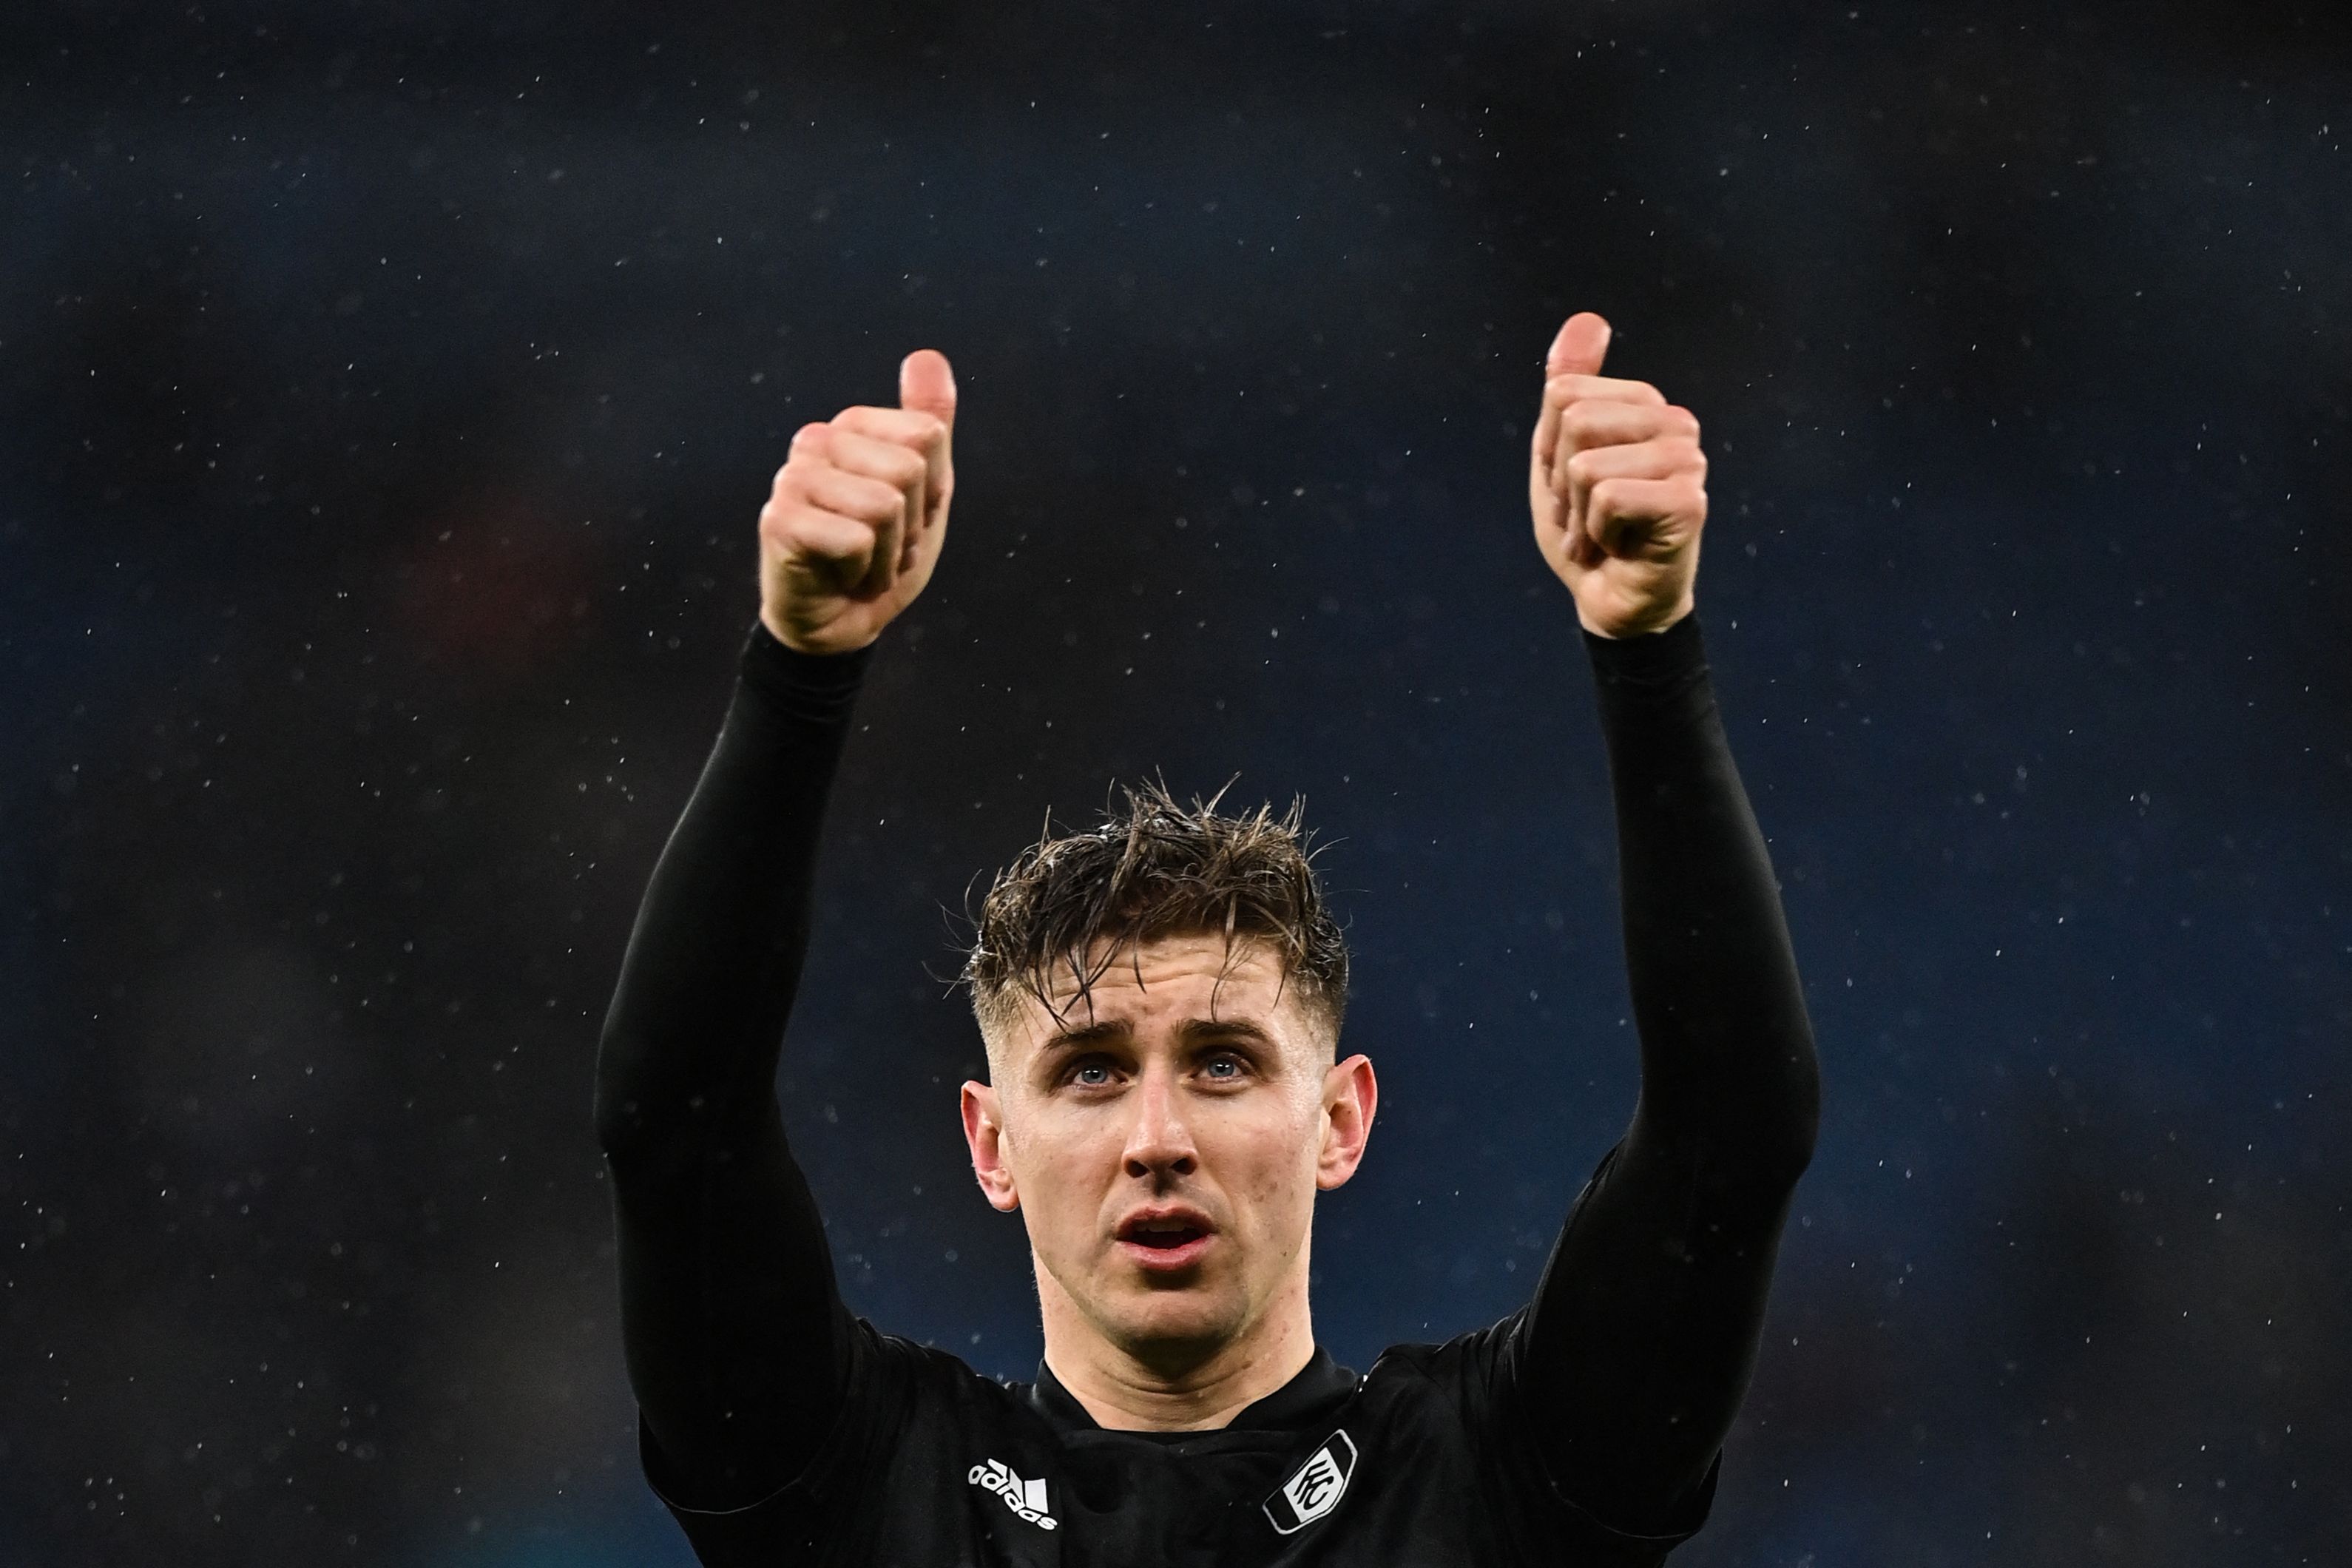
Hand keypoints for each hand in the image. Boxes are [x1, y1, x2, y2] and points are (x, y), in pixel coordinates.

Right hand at [758, 349, 957, 653]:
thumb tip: (927, 356)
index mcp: (851, 427)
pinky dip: (861, 572)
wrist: (842, 622)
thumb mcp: (924, 491)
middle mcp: (816, 441)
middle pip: (908, 469)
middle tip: (881, 547)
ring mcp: (792, 478)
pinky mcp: (779, 521)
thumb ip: (928, 423)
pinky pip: (855, 539)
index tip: (905, 518)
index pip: (927, 436)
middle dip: (910, 525)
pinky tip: (839, 576)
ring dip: (887, 554)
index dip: (932, 491)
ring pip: (884, 506)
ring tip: (861, 563)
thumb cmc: (880, 555)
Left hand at [1527, 313, 1705, 638]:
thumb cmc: (1589, 531)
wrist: (1613, 601)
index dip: (1549, 450)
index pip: (1562, 395)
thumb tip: (1587, 318)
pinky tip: (1622, 548)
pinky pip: (1608, 498)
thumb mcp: (1559, 455)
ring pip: (1587, 465)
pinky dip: (1599, 533)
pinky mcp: (1690, 502)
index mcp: (1645, 405)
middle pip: (1574, 422)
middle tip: (1587, 515)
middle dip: (1560, 483)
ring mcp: (1689, 461)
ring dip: (1578, 516)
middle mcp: (1676, 423)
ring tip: (1604, 534)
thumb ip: (1570, 387)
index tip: (1571, 487)